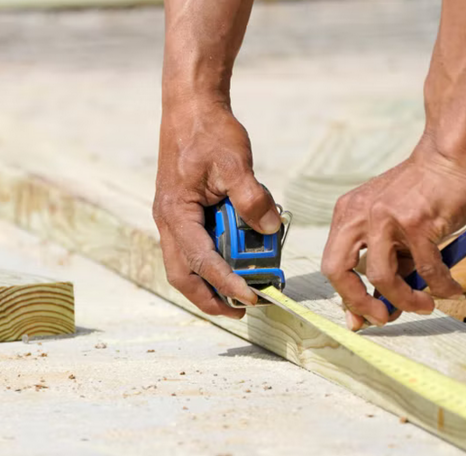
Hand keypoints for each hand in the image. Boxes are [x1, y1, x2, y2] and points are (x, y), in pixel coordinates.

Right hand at [154, 100, 280, 317]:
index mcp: (176, 213)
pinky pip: (194, 249)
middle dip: (209, 299)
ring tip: (238, 296)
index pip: (201, 260)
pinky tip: (234, 263)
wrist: (190, 106)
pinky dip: (211, 264)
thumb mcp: (235, 163)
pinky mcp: (183, 214)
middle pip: (182, 276)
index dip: (226, 283)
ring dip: (209, 285)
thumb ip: (252, 199)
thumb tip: (269, 230)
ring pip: (185, 266)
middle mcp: (169, 221)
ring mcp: (174, 219)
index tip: (252, 298)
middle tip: (239, 311)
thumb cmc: (209, 131)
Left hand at [321, 142, 465, 329]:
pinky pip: (426, 268)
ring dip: (405, 300)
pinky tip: (451, 290)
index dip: (345, 297)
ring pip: (382, 276)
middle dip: (358, 304)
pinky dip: (440, 285)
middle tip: (382, 318)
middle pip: (338, 272)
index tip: (361, 318)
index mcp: (347, 215)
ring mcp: (385, 217)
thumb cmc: (422, 193)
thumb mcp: (390, 224)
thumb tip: (380, 306)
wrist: (450, 155)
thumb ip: (384, 260)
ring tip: (424, 306)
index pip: (332, 265)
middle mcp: (359, 215)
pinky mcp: (416, 222)